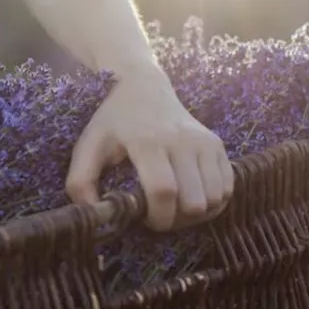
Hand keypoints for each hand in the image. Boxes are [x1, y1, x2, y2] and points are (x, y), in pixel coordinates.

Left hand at [65, 74, 233, 231]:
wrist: (143, 87)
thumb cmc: (113, 120)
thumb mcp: (88, 146)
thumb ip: (80, 182)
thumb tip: (94, 215)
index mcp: (147, 141)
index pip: (164, 191)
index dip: (158, 217)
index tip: (145, 220)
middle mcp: (182, 140)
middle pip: (193, 201)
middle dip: (176, 220)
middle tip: (159, 215)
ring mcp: (204, 142)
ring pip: (215, 198)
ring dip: (196, 214)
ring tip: (176, 208)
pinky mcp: (217, 144)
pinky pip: (227, 188)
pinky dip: (213, 202)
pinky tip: (192, 198)